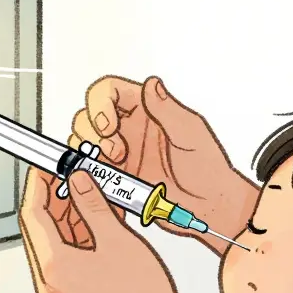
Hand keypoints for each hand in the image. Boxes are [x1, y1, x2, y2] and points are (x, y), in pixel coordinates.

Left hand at [18, 167, 186, 292]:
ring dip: (66, 217)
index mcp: (53, 266)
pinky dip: (75, 238)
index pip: (32, 214)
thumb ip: (93, 204)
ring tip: (88, 194)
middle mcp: (48, 282)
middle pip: (40, 229)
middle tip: (70, 174)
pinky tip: (95, 222)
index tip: (47, 165)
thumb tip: (77, 179)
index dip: (38, 184)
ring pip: (53, 244)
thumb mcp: (117, 239)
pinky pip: (64, 260)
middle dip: (53, 198)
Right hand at [71, 76, 257, 252]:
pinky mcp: (116, 176)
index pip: (110, 92)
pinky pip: (89, 167)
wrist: (207, 207)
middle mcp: (130, 129)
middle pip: (90, 114)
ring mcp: (120, 153)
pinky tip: (103, 176)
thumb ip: (167, 109)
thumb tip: (151, 84)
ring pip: (85, 139)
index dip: (100, 104)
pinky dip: (87, 169)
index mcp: (147, 110)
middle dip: (91, 130)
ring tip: (114, 163)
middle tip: (114, 151)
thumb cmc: (208, 170)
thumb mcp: (190, 134)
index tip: (108, 126)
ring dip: (88, 149)